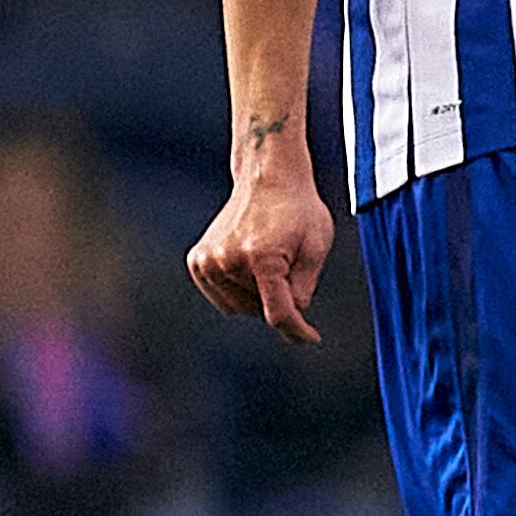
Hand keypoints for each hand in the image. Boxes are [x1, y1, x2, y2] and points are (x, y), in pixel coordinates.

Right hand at [188, 138, 332, 341]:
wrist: (267, 178)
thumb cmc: (299, 211)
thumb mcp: (317, 247)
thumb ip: (304, 288)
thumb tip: (293, 318)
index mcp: (262, 257)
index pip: (278, 313)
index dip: (297, 329)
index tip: (312, 338)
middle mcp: (229, 261)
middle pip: (260, 309)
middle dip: (279, 298)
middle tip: (289, 263)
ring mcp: (209, 261)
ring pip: (240, 307)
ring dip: (258, 296)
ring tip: (269, 259)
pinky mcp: (198, 261)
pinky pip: (223, 298)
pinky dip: (239, 292)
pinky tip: (250, 265)